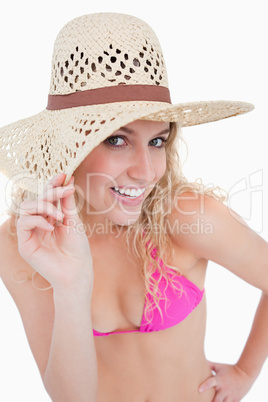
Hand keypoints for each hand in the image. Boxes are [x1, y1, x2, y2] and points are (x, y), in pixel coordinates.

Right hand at [17, 173, 92, 291]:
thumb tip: (68, 180)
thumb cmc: (78, 249)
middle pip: (35, 199)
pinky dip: (37, 220)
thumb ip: (67, 202)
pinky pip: (23, 223)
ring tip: (59, 215)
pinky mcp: (25, 245)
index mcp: (50, 218)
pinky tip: (51, 226)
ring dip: (43, 206)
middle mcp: (38, 224)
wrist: (78, 271)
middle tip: (64, 190)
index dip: (53, 184)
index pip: (46, 197)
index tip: (65, 175)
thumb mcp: (73, 221)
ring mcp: (31, 234)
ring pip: (26, 208)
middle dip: (50, 192)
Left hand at [199, 361, 255, 400]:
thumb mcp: (219, 366)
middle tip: (203, 401)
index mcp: (219, 380)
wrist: (245, 373)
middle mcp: (224, 389)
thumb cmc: (229, 369)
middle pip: (216, 400)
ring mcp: (230, 396)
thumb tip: (198, 360)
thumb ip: (209, 365)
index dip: (205, 386)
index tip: (199, 390)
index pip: (210, 382)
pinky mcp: (236, 400)